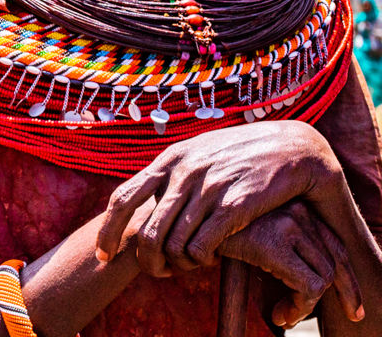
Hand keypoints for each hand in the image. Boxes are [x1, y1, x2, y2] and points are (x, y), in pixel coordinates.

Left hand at [95, 121, 342, 275]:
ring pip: (173, 245)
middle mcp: (183, 172)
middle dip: (147, 261)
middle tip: (157, 273)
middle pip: (147, 233)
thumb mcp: (197, 154)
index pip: (123, 198)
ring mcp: (208, 188)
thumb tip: (143, 199)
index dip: (108, 231)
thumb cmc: (241, 155)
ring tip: (188, 265)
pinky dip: (199, 260)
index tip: (103, 256)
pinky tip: (208, 259)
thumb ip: (171, 174)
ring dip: (177, 265)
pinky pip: (201, 247)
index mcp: (169, 159)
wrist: (294, 148)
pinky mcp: (235, 205)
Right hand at [219, 201, 362, 327]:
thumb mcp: (247, 233)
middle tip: (350, 316)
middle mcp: (295, 209)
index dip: (346, 278)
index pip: (335, 243)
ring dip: (305, 308)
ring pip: (323, 277)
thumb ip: (273, 241)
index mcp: (292, 204)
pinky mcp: (273, 243)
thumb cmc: (205, 230)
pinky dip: (297, 308)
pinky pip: (308, 286)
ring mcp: (286, 223)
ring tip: (283, 317)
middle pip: (338, 259)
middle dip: (346, 294)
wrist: (173, 221)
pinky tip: (275, 316)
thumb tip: (304, 272)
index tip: (350, 303)